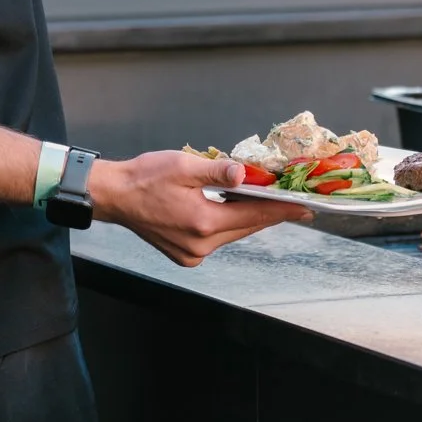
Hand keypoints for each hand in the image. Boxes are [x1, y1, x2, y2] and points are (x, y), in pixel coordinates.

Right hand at [89, 151, 313, 266]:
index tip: (305, 208)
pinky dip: (228, 224)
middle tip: (291, 201)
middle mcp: (200, 245)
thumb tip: (244, 174)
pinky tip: (233, 208)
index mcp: (203, 223)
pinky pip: (217, 239)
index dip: (282, 210)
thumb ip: (217, 171)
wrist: (115, 196)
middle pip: (246, 227)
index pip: (254, 216)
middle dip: (268, 213)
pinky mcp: (185, 255)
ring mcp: (192, 254)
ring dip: (247, 218)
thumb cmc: (145, 177)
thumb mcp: (184, 166)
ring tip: (264, 201)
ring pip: (232, 234)